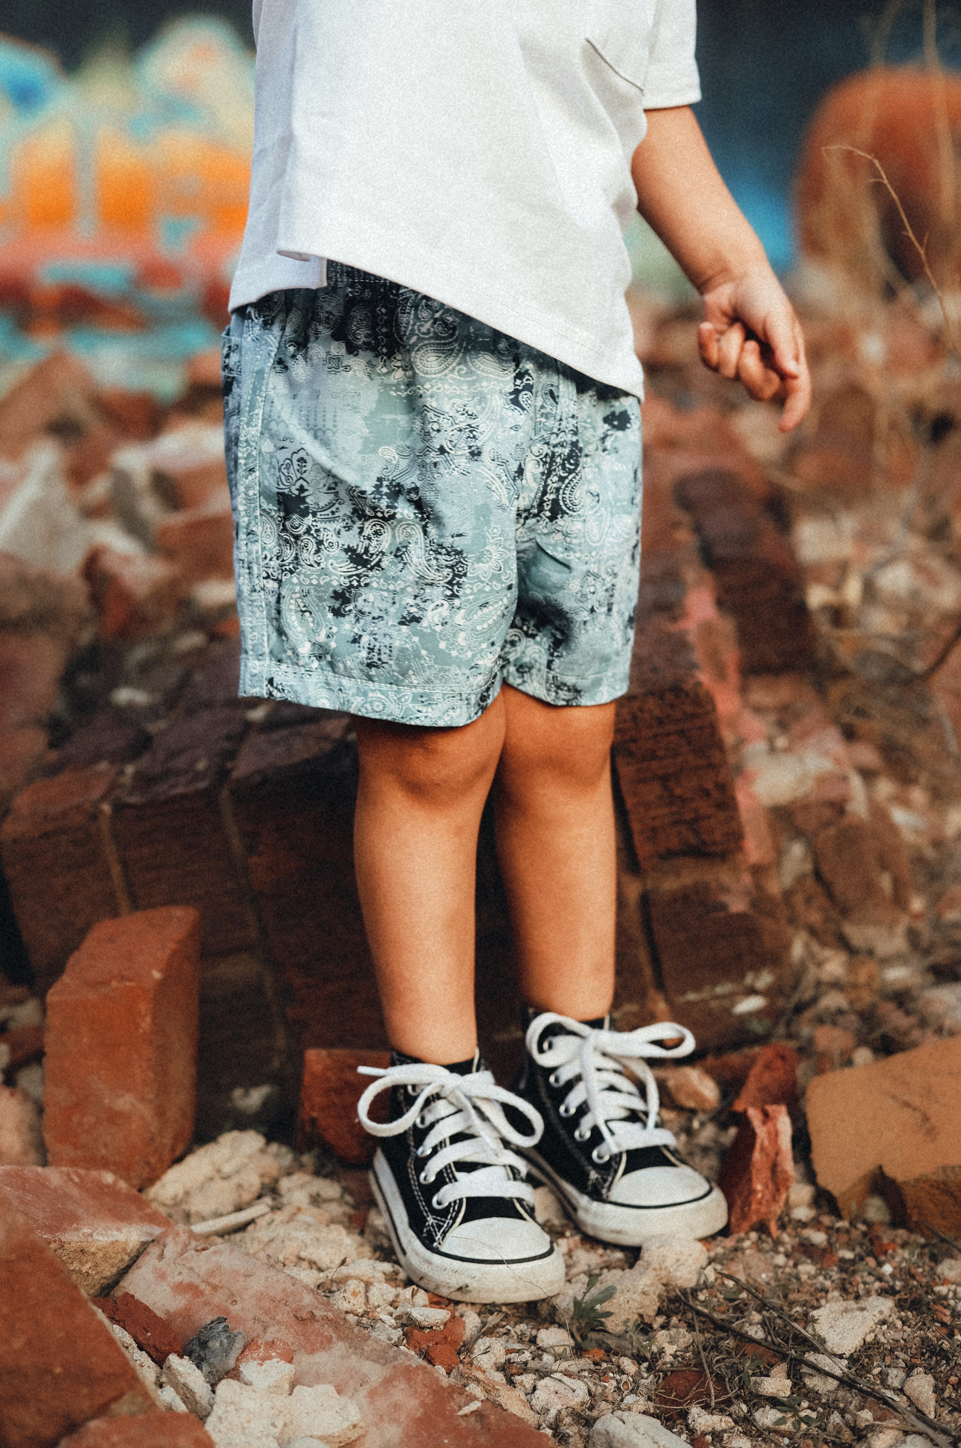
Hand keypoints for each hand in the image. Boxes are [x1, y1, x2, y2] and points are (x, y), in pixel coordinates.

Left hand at [696, 265, 810, 431]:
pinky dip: (707, 344)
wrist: (732, 278)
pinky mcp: (718, 356)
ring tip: (738, 324)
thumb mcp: (777, 318)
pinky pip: (709, 363)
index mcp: (789, 358)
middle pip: (758, 391)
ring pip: (730, 374)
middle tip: (750, 343)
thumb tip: (793, 375)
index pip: (798, 391)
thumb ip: (785, 346)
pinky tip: (705, 327)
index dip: (794, 410)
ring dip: (732, 344)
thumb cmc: (763, 296)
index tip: (785, 427)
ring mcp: (741, 364)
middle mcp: (767, 365)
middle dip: (750, 370)